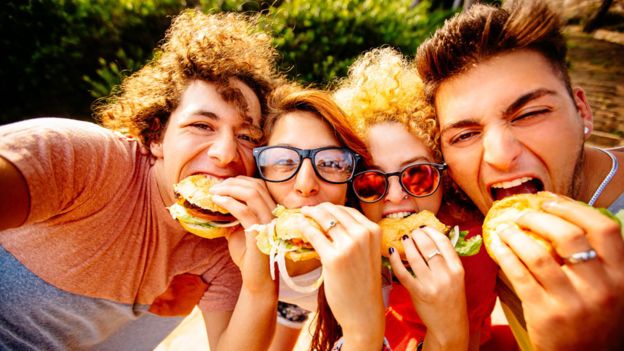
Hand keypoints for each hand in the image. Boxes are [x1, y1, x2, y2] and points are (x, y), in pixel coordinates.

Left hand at [210, 176, 276, 293]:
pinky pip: (245, 212)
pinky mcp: (260, 235)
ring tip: (213, 192)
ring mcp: (269, 223)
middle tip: (214, 186)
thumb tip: (216, 201)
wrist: (257, 280)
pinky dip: (229, 202)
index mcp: (272, 210)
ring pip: (252, 194)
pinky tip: (217, 201)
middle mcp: (274, 214)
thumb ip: (232, 215)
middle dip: (232, 182)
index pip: (259, 185)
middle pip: (255, 185)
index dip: (239, 180)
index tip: (221, 184)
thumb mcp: (238, 230)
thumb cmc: (248, 255)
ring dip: (229, 189)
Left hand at [300, 203, 384, 347]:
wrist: (364, 311)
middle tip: (305, 211)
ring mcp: (349, 245)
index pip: (347, 210)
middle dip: (317, 209)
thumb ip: (354, 236)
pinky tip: (297, 227)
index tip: (318, 210)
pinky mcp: (333, 258)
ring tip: (299, 216)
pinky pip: (313, 234)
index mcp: (373, 231)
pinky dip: (302, 227)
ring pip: (323, 219)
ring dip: (308, 215)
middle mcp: (363, 234)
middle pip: (334, 211)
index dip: (330, 208)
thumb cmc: (362, 284)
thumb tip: (329, 221)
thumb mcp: (366, 253)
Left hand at [388, 227, 468, 349]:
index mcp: (457, 269)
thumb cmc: (450, 299)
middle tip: (410, 233)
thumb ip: (446, 260)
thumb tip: (429, 238)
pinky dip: (396, 261)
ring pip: (415, 257)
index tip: (423, 228)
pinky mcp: (419, 293)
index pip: (444, 242)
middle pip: (428, 246)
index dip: (431, 231)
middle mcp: (446, 275)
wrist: (449, 325)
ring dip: (406, 245)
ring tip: (403, 240)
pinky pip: (404, 273)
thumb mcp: (456, 278)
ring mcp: (432, 285)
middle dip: (417, 235)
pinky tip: (392, 253)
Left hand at [489, 197, 623, 349]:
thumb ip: (596, 260)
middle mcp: (602, 288)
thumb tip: (559, 217)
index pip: (604, 228)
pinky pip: (519, 275)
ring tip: (504, 229)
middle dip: (539, 217)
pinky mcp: (546, 314)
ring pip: (538, 254)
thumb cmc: (593, 320)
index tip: (550, 200)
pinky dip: (504, 255)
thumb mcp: (609, 290)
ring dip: (515, 234)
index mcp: (621, 276)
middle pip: (568, 235)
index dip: (574, 207)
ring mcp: (573, 302)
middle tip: (522, 214)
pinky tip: (497, 247)